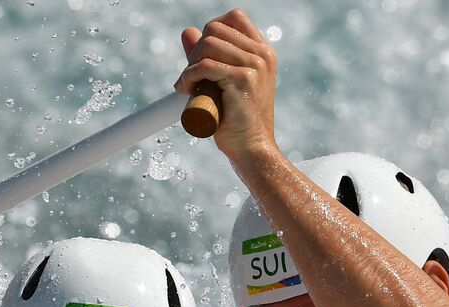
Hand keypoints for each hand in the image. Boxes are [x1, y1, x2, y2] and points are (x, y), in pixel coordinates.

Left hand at [175, 9, 279, 163]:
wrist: (251, 148)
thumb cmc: (236, 119)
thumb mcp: (223, 81)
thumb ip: (208, 55)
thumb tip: (187, 32)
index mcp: (262, 51)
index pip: (233, 17)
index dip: (210, 31)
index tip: (200, 57)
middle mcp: (262, 54)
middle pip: (216, 29)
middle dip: (195, 50)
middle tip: (191, 76)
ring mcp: (255, 65)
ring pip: (208, 45)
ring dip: (190, 65)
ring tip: (188, 86)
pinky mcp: (243, 80)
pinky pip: (205, 66)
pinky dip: (189, 76)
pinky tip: (186, 89)